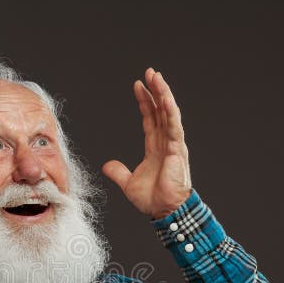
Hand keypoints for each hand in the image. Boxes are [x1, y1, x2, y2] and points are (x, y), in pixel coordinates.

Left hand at [102, 68, 191, 218]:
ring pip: (169, 113)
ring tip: (157, 77)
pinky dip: (171, 112)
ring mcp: (173, 145)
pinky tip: (166, 98)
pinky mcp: (177, 150)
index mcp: (155, 147)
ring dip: (163, 94)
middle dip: (156, 90)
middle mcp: (165, 142)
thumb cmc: (153, 199)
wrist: (164, 210)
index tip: (138, 85)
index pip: (150, 118)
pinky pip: (174, 127)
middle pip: (161, 110)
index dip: (145, 101)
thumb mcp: (128, 183)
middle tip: (150, 72)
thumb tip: (106, 165)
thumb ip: (118, 172)